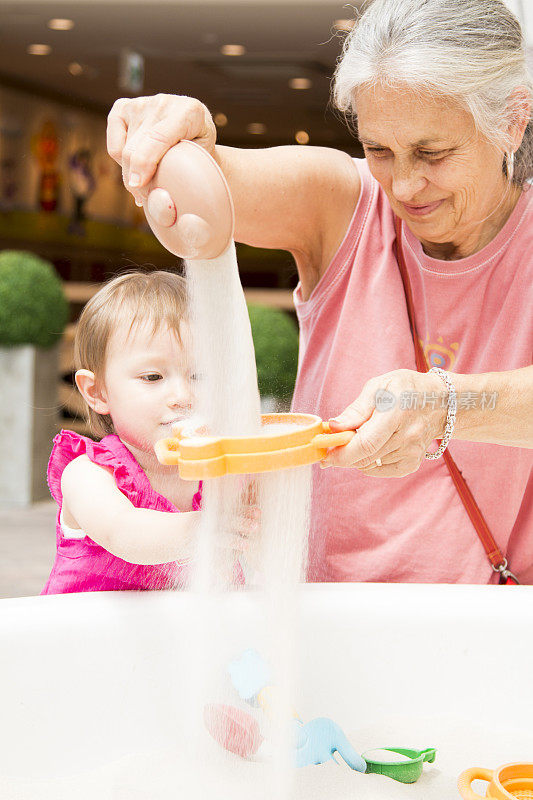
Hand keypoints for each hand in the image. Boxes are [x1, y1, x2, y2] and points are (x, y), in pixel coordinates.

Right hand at [107, 94, 216, 204]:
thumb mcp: (203, 161)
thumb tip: (159, 196)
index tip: (139, 184)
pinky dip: (122, 162)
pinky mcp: (122, 108)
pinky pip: (114, 146)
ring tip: (147, 183)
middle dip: (138, 181)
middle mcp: (163, 103)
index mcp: (189, 112)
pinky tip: (137, 168)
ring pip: (124, 151)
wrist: (195, 129)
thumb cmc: (201, 152)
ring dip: (132, 175)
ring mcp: (141, 103)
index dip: (145, 163)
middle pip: (136, 149)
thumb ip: (184, 173)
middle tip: (148, 197)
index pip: (158, 138)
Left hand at [322, 369, 447, 476]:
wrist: (440, 402)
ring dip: (356, 456)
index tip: (324, 453)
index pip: (367, 442)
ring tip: (359, 437)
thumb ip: (356, 409)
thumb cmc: (405, 389)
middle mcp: (408, 435)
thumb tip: (333, 427)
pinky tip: (371, 449)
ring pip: (370, 464)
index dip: (342, 452)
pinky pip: (381, 470)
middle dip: (341, 455)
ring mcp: (413, 452)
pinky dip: (369, 464)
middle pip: (365, 457)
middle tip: (329, 447)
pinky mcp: (413, 463)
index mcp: (397, 412)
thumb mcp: (379, 387)